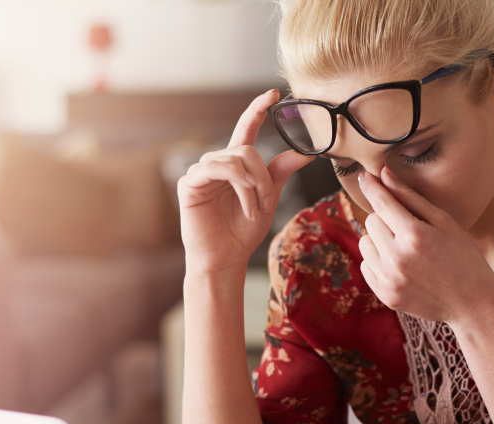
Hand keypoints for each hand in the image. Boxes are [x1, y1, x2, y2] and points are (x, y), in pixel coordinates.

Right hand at [178, 89, 313, 275]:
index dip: (257, 109)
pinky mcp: (189, 183)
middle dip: (264, 177)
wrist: (225, 259)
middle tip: (267, 203)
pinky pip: (217, 169)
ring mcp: (201, 172)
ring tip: (256, 209)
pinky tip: (245, 205)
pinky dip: (238, 186)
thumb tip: (304, 153)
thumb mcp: (268, 199)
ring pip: (235, 159)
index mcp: (236, 165)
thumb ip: (280, 174)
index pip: (246, 129)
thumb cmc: (242, 232)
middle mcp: (217, 163)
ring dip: (253, 185)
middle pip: (247, 150)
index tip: (272, 94)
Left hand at [357, 167, 493, 324]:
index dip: (372, 187)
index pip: (382, 203)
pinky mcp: (385, 295)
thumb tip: (384, 174)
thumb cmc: (463, 256)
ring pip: (365, 243)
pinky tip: (401, 266)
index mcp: (414, 235)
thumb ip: (410, 197)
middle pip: (371, 221)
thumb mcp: (443, 221)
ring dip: (379, 240)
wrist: (472, 303)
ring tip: (404, 248)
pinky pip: (366, 266)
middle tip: (408, 228)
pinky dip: (378, 261)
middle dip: (385, 219)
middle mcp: (397, 258)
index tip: (365, 176)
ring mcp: (389, 279)